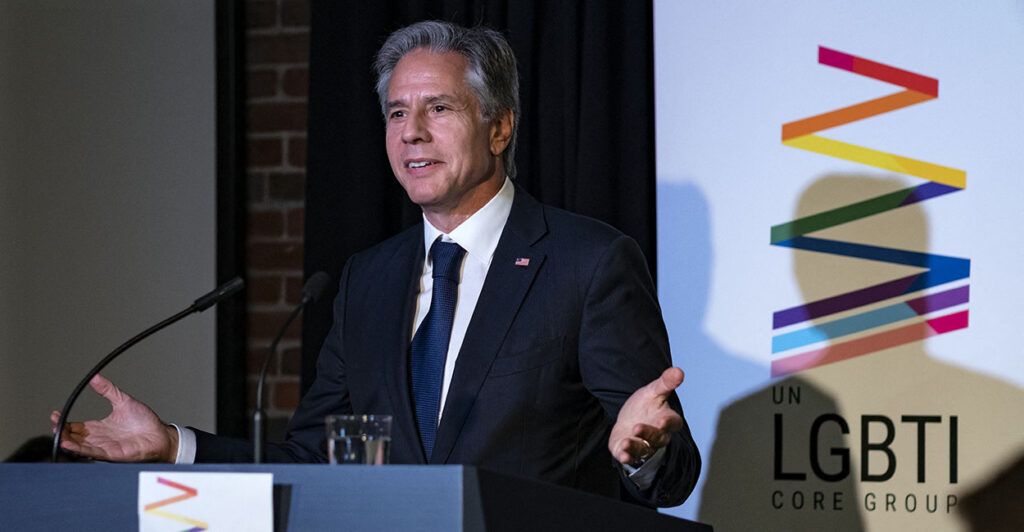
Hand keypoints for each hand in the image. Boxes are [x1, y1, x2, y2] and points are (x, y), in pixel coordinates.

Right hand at [50, 374, 178, 462]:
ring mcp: (103, 447)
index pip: (74, 426)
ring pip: (79, 446)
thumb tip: (95, 377)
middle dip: (60, 431)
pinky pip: (92, 452)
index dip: (62, 421)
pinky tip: (69, 444)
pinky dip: (79, 449)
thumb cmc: (144, 421)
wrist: (160, 434)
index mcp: (98, 428)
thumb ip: (108, 390)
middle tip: (54, 421)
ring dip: (66, 440)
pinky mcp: (111, 454)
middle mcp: (98, 439)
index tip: (54, 413)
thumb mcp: (123, 401)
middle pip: (73, 437)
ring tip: (57, 433)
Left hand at [608, 367, 684, 465]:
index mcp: (667, 420)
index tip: (662, 420)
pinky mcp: (630, 453)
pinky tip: (622, 455)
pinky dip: (626, 457)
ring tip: (627, 442)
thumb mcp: (653, 391)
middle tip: (638, 428)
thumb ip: (666, 383)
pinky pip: (630, 458)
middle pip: (658, 438)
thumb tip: (678, 370)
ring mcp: (645, 446)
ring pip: (644, 450)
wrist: (629, 419)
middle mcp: (658, 436)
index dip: (669, 422)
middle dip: (648, 434)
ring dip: (635, 447)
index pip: (673, 423)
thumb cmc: (645, 406)